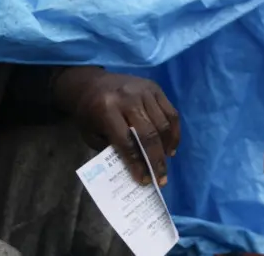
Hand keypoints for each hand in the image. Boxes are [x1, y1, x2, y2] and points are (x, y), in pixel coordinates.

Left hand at [54, 68, 179, 186]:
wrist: (92, 83)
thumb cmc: (89, 113)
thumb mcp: (91, 133)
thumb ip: (111, 149)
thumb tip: (136, 168)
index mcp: (106, 110)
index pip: (125, 141)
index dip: (136, 163)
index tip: (143, 180)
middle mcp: (128, 99)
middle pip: (148, 133)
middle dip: (156, 160)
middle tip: (160, 179)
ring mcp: (144, 92)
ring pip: (163, 123)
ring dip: (167, 147)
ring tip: (166, 163)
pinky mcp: (155, 88)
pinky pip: (171, 112)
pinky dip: (174, 132)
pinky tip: (171, 146)